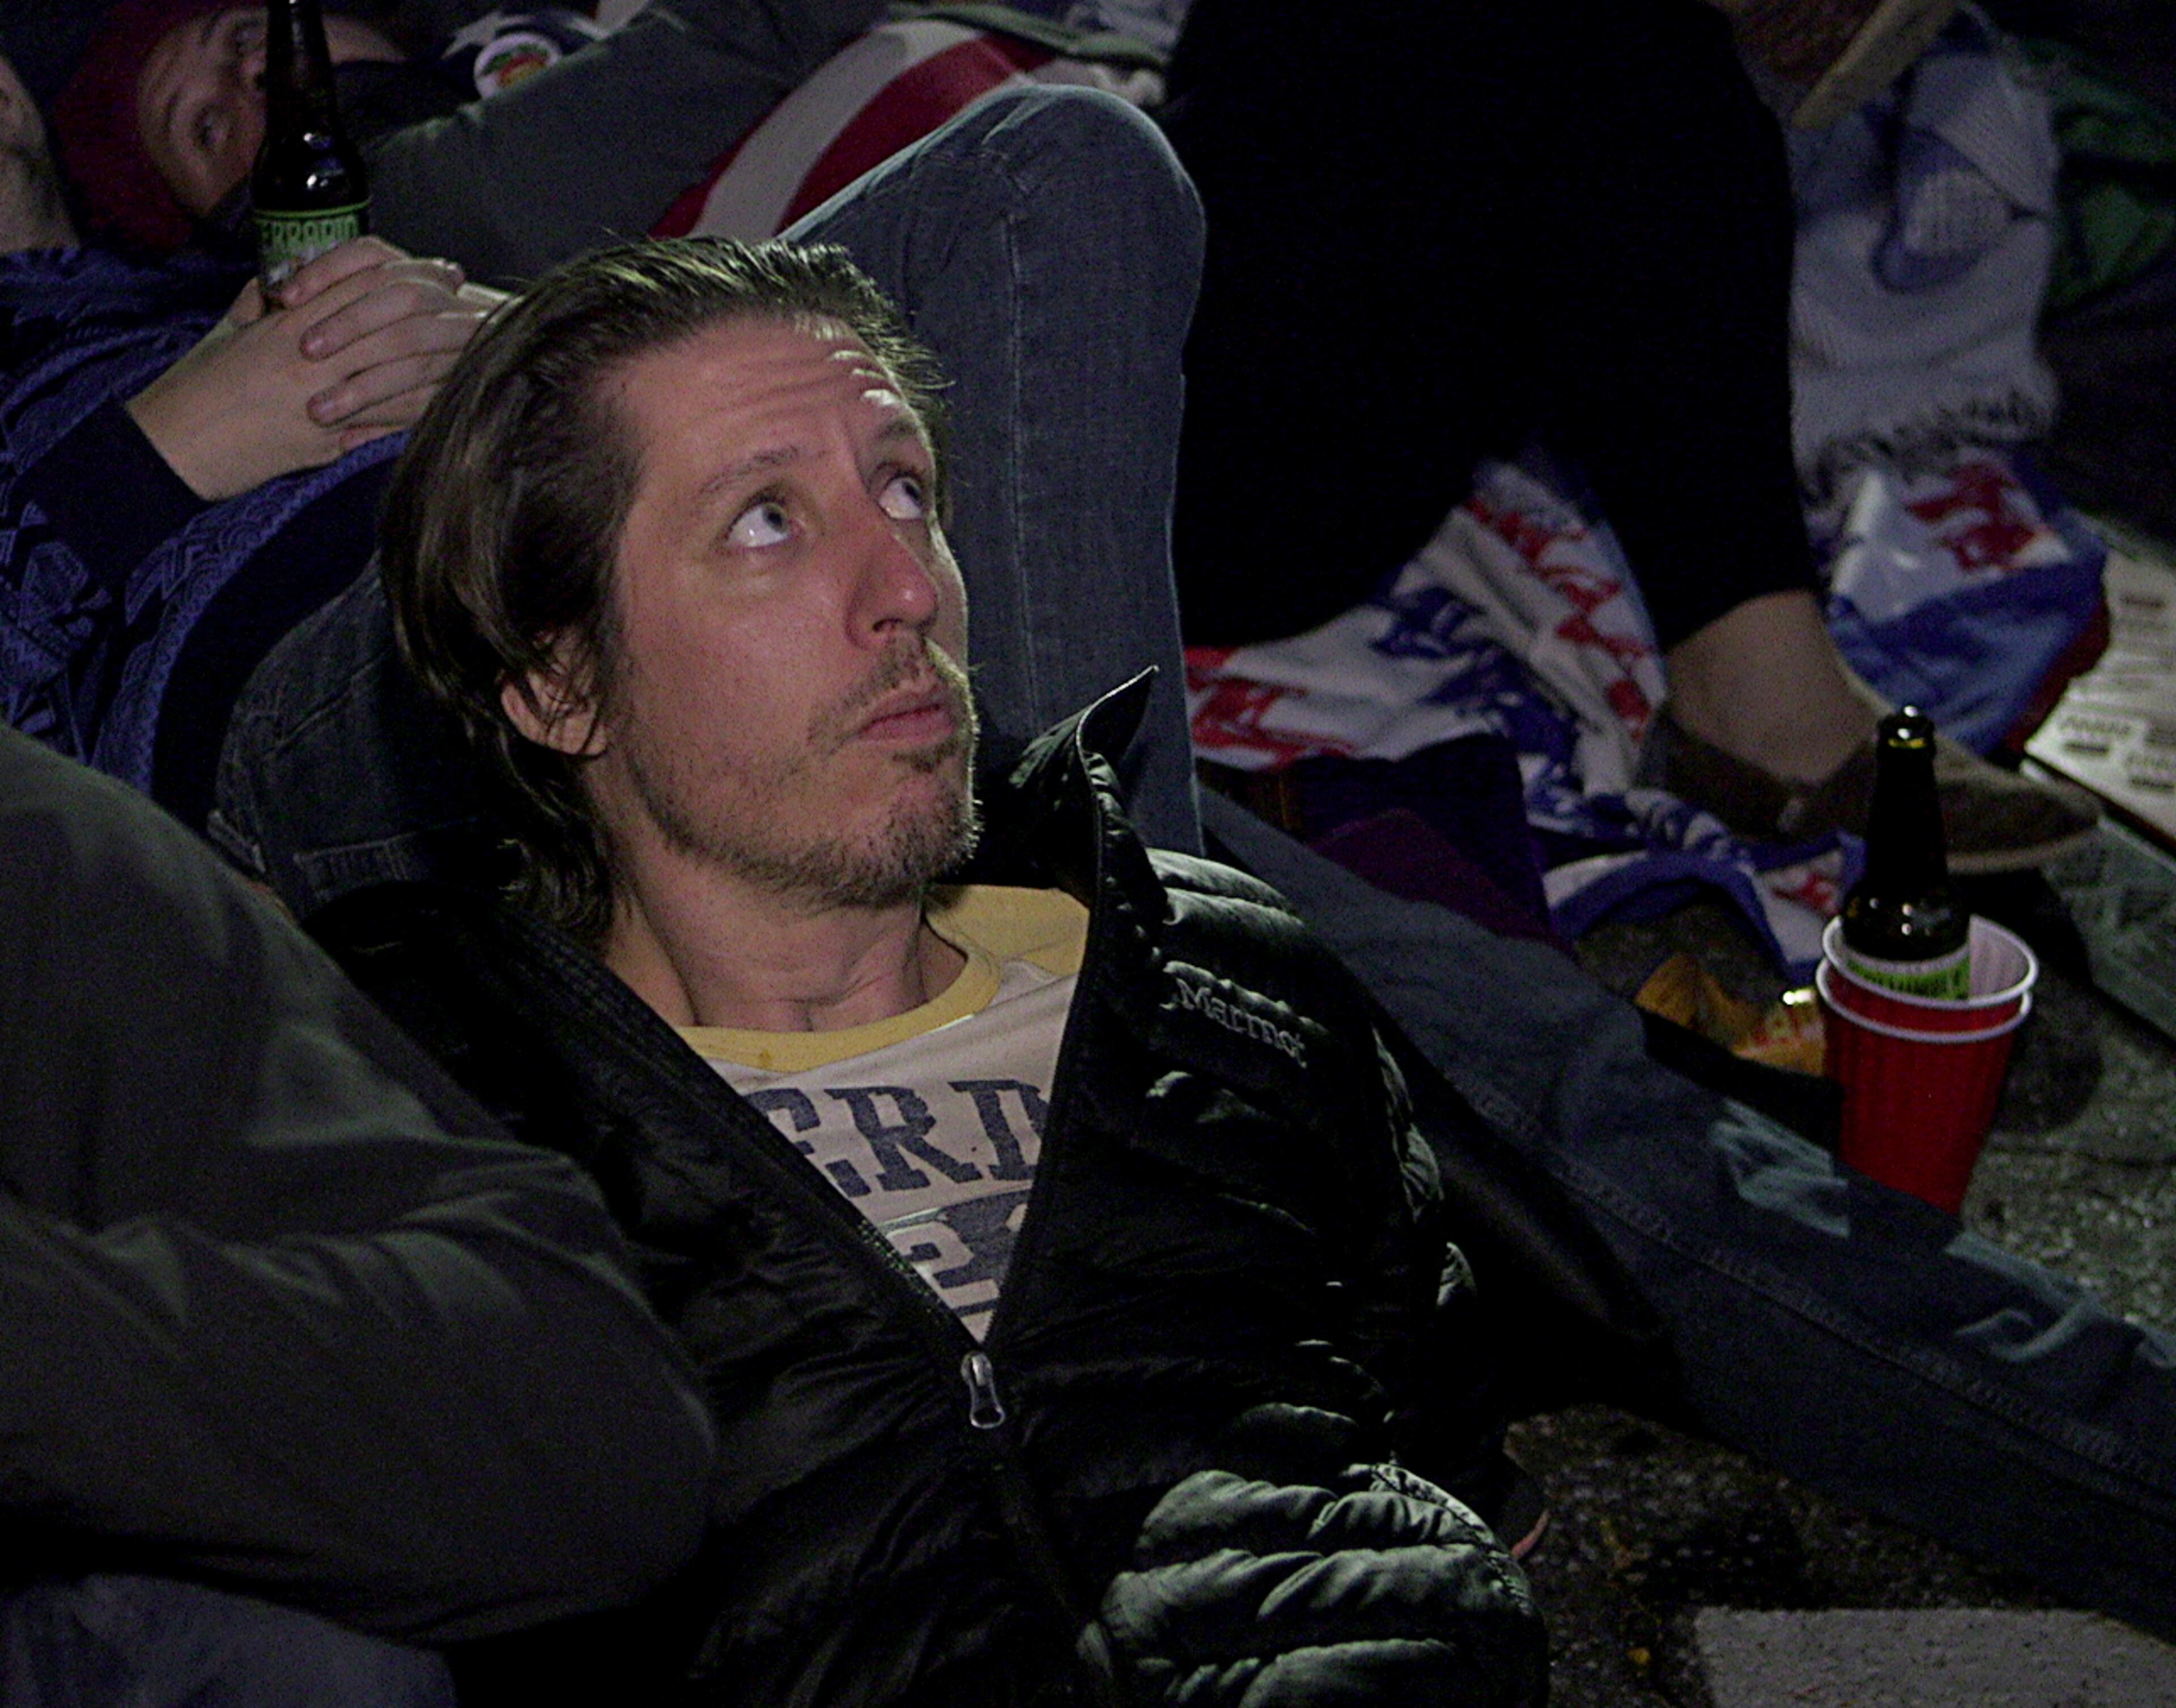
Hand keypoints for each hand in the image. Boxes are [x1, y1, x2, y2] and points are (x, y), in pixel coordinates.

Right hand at [125, 237, 504, 500]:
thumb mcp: (228, 331)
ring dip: (440, 356)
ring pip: (396, 368)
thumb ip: (260, 302)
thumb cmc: (197, 386)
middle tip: (470, 299)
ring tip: (474, 346)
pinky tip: (450, 401)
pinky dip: (419, 408)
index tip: (436, 269)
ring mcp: (318, 398)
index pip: (356, 286)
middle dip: (435, 308)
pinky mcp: (323, 441)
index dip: (403, 272)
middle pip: (388, 320)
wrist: (173, 444)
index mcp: (285, 324)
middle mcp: (308, 356)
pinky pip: (384, 421)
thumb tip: (289, 281)